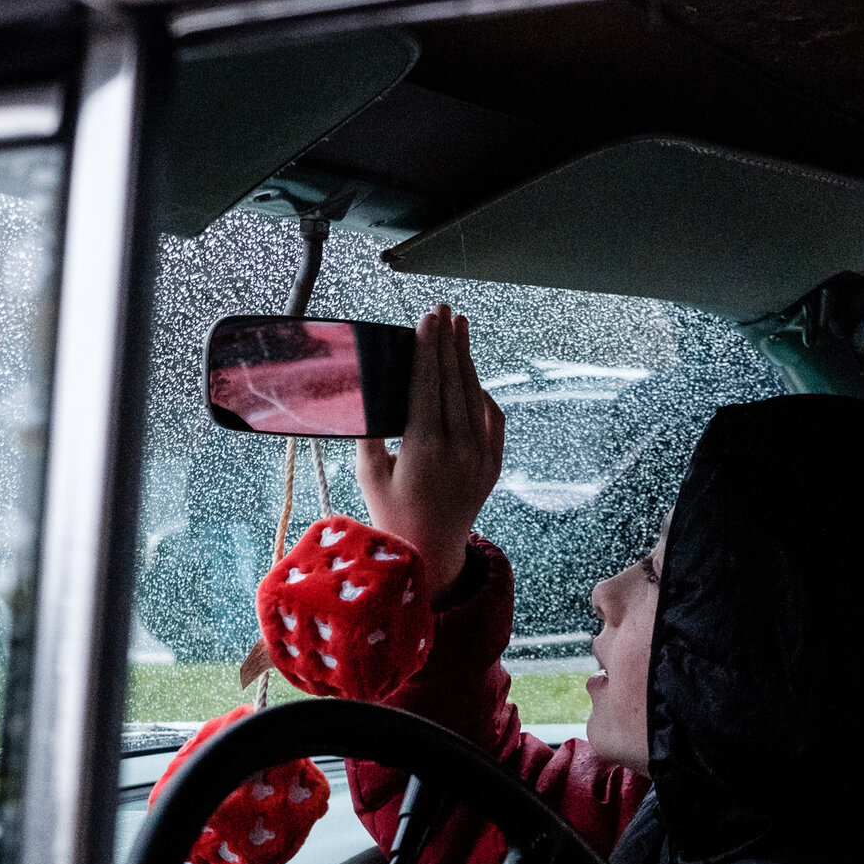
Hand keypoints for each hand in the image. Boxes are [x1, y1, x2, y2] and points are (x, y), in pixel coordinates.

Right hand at [359, 304, 503, 601]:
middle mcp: (459, 448)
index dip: (427, 349)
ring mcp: (481, 456)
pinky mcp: (494, 463)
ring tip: (458, 329)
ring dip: (466, 359)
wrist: (432, 553)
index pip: (428, 385)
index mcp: (425, 449)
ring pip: (475, 395)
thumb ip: (371, 433)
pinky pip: (492, 417)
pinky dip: (481, 391)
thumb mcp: (369, 475)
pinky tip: (469, 374)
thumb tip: (370, 391)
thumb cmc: (392, 514)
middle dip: (448, 342)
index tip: (427, 320)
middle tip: (443, 310)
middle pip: (454, 381)